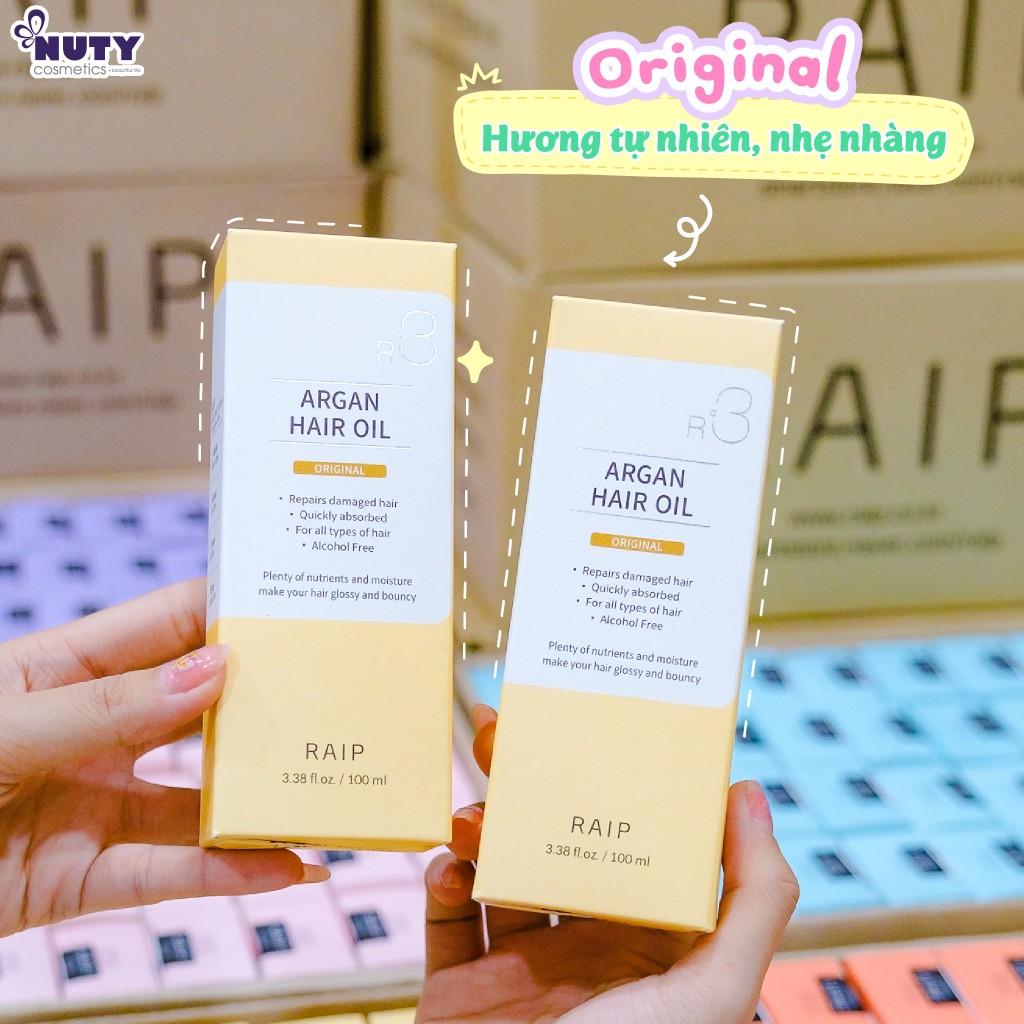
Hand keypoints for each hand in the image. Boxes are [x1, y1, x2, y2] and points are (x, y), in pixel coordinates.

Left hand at [0, 578, 326, 938]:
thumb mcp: (7, 725)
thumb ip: (111, 705)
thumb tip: (217, 668)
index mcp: (65, 668)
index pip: (168, 625)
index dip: (232, 613)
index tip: (303, 608)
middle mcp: (91, 731)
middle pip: (196, 710)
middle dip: (263, 706)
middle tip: (337, 702)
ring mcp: (90, 805)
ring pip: (193, 798)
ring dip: (258, 799)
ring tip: (325, 792)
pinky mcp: (81, 878)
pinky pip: (167, 873)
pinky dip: (229, 872)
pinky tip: (285, 864)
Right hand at [420, 706, 797, 1023]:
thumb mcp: (708, 993)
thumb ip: (750, 900)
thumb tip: (749, 791)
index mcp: (654, 956)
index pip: (644, 852)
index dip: (625, 789)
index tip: (602, 726)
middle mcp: (590, 960)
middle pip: (563, 852)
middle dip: (537, 792)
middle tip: (508, 731)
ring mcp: (520, 978)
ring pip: (500, 875)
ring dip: (483, 828)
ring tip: (473, 802)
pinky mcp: (458, 995)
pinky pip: (449, 921)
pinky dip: (443, 882)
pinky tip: (448, 860)